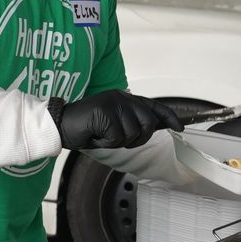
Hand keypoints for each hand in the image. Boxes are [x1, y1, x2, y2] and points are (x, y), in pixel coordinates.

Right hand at [53, 90, 184, 150]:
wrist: (59, 125)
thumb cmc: (85, 127)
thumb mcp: (112, 123)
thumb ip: (131, 122)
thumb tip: (152, 127)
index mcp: (124, 98)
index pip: (154, 106)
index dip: (169, 117)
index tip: (180, 127)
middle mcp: (121, 97)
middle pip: (148, 123)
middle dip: (138, 139)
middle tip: (120, 141)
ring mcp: (113, 104)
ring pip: (133, 133)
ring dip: (118, 142)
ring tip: (102, 135)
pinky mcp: (105, 113)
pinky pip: (117, 139)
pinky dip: (106, 144)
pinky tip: (95, 136)